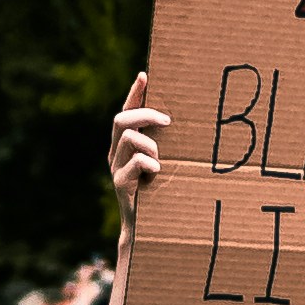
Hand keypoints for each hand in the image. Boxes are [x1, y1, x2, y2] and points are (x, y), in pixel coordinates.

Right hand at [105, 69, 165, 216]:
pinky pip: (133, 163)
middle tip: (167, 120)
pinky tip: (158, 171)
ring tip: (161, 159)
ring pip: (127, 137)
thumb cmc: (160, 193)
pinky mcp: (121, 184)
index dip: (134, 93)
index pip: (127, 110)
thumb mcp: (163, 164)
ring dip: (149, 144)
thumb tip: (188, 123)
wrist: (147, 229)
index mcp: (126, 144)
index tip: (145, 75)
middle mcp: (116, 153)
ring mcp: (116, 168)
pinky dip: (148, 163)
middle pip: (121, 119)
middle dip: (144, 114)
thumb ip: (166, 145)